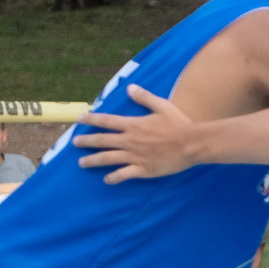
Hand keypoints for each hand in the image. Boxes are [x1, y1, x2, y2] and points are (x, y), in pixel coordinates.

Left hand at [73, 84, 201, 180]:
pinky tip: (107, 180)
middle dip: (86, 141)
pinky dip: (113, 178)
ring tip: (82, 162)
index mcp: (133, 125)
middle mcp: (130, 141)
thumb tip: (130, 87)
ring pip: (107, 159)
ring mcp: (135, 156)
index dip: (91, 119)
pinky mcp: (143, 169)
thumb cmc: (180, 124)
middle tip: (75, 142)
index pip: (106, 121)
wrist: (193, 144)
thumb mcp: (163, 106)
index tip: (79, 119)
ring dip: (93, 161)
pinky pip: (123, 175)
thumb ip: (144, 97)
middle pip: (101, 141)